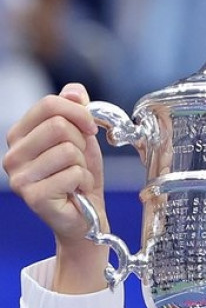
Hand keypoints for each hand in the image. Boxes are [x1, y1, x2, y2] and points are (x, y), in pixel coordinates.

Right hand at [3, 83, 109, 292]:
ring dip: (82, 165)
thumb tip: (74, 91)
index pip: (49, 104)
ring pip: (67, 150)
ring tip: (75, 177)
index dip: (79, 112)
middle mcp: (12, 155)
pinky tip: (75, 191)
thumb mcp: (81, 137)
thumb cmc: (79, 176)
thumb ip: (75, 111)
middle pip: (59, 126)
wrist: (85, 216)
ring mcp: (19, 177)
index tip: (90, 128)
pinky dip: (84, 181)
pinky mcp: (33, 196)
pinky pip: (73, 173)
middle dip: (81, 142)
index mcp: (20, 135)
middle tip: (79, 160)